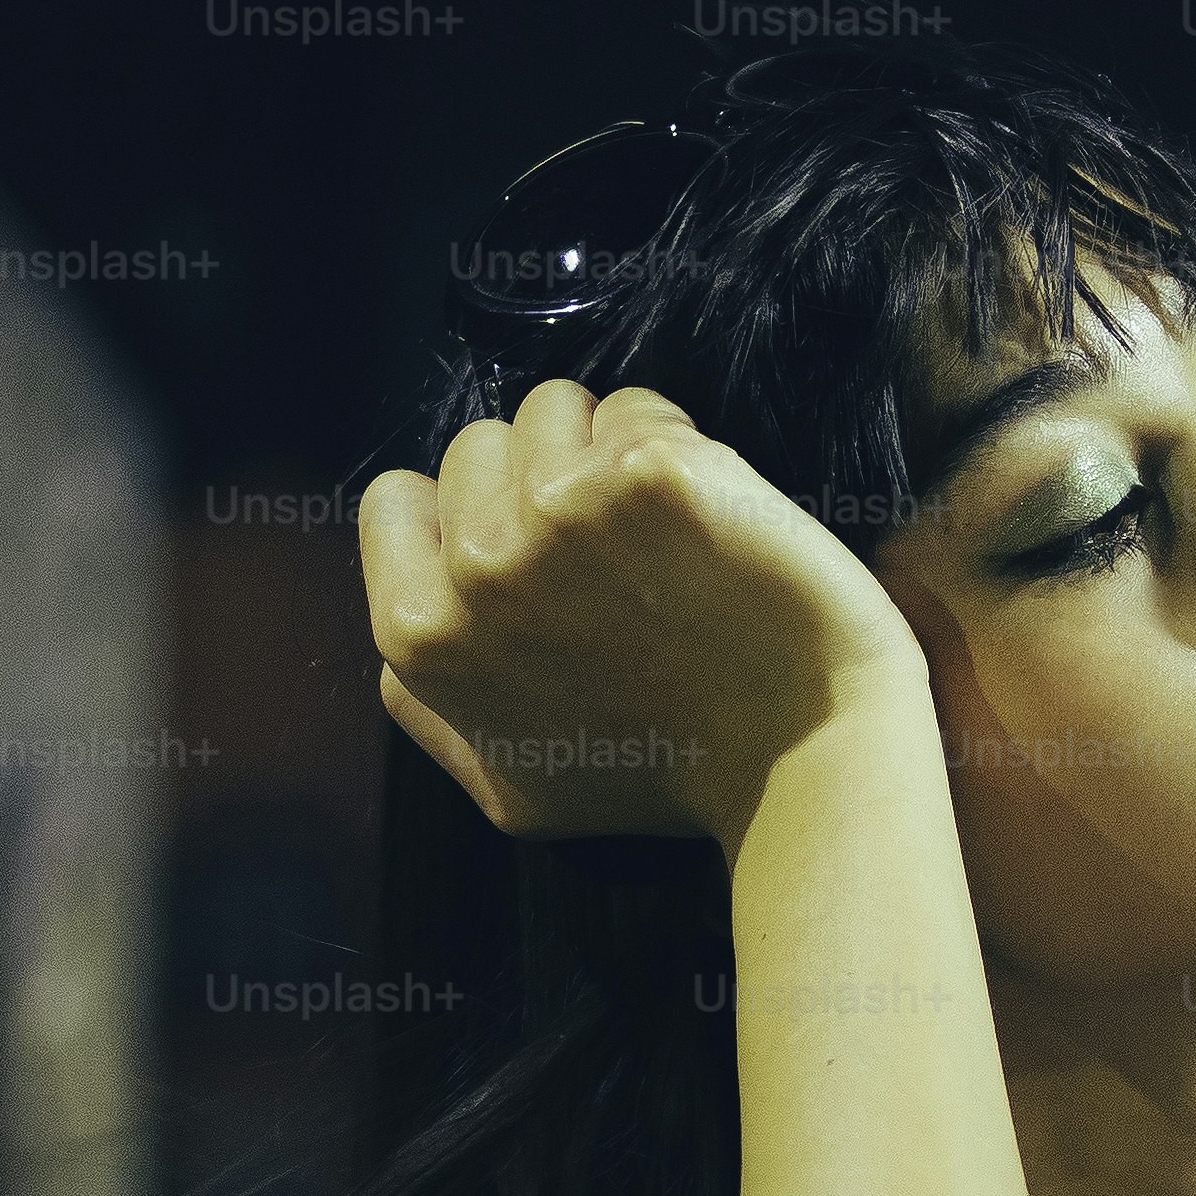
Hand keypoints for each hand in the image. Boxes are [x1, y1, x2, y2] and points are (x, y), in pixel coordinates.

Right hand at [358, 381, 929, 838]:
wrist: (800, 754)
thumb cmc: (663, 778)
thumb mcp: (509, 788)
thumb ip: (431, 712)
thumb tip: (398, 655)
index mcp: (422, 636)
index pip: (395, 500)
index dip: (461, 515)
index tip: (525, 550)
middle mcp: (478, 564)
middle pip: (476, 445)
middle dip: (534, 478)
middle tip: (610, 555)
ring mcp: (562, 509)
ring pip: (553, 407)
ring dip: (601, 448)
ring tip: (659, 532)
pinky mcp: (650, 472)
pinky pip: (640, 407)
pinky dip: (675, 443)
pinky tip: (707, 516)